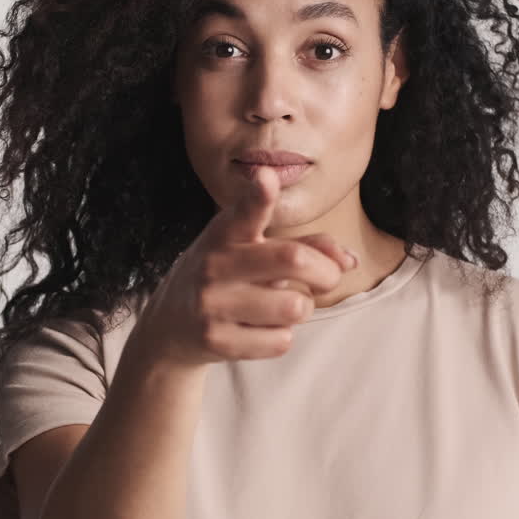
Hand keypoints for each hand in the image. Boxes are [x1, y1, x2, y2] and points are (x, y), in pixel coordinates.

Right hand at [128, 165, 357, 367]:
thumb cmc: (226, 279)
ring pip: (294, 307)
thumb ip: (304, 246)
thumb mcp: (253, 251)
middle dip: (326, 273)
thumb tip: (349, 261)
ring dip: (301, 310)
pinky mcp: (215, 340)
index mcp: (226, 233)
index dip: (259, 195)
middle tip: (326, 279)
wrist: (169, 327)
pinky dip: (280, 337)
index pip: (244, 211)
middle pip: (294, 260)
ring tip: (279, 307)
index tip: (267, 177)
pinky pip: (280, 341)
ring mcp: (211, 303)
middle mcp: (215, 264)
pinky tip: (257, 331)